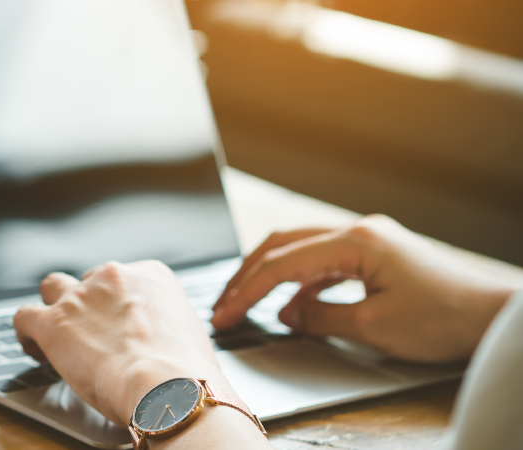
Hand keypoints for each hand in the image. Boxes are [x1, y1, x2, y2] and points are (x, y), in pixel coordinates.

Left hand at [13, 261, 228, 427]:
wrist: (168, 385)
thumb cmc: (185, 372)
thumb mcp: (187, 332)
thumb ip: (163, 324)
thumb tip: (156, 341)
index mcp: (151, 275)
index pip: (124, 278)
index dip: (116, 303)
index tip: (117, 324)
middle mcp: (112, 277)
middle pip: (88, 281)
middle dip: (88, 304)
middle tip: (92, 334)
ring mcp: (79, 297)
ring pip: (53, 287)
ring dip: (53, 306)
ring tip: (57, 332)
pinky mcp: (52, 322)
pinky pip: (24, 316)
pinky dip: (25, 331)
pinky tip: (34, 347)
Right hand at [212, 215, 517, 362]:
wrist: (495, 315)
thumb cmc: (447, 318)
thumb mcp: (373, 326)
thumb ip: (320, 316)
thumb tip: (287, 314)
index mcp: (354, 242)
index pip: (280, 264)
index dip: (245, 291)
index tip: (223, 315)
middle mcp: (359, 232)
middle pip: (283, 245)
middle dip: (247, 275)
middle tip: (223, 304)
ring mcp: (371, 240)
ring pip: (301, 249)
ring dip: (271, 275)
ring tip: (248, 303)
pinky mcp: (380, 254)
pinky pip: (325, 261)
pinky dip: (301, 281)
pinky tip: (294, 305)